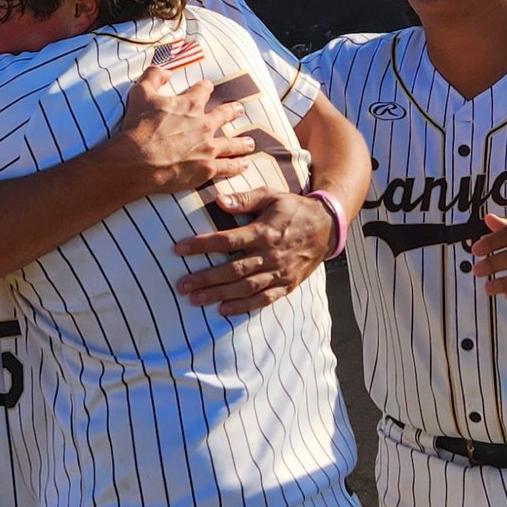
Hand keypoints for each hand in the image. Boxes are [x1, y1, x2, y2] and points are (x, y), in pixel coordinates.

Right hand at [111, 65, 251, 195]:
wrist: (137, 160)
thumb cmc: (138, 127)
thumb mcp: (141, 93)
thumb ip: (153, 76)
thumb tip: (165, 69)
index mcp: (189, 104)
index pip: (203, 90)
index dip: (205, 88)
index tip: (207, 88)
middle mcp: (204, 124)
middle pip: (225, 115)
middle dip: (233, 111)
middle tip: (239, 110)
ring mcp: (208, 147)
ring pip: (232, 144)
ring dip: (242, 143)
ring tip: (250, 143)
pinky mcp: (207, 168)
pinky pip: (228, 167)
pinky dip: (237, 166)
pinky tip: (244, 165)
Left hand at [173, 188, 330, 314]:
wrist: (327, 227)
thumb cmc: (293, 209)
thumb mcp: (271, 195)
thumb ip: (244, 199)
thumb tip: (218, 201)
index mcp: (264, 232)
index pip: (227, 240)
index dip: (201, 245)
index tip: (179, 249)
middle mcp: (270, 255)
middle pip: (232, 269)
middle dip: (205, 278)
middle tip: (181, 285)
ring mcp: (279, 272)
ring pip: (245, 288)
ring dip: (219, 295)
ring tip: (195, 300)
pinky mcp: (287, 285)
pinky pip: (264, 300)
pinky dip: (244, 306)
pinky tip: (224, 310)